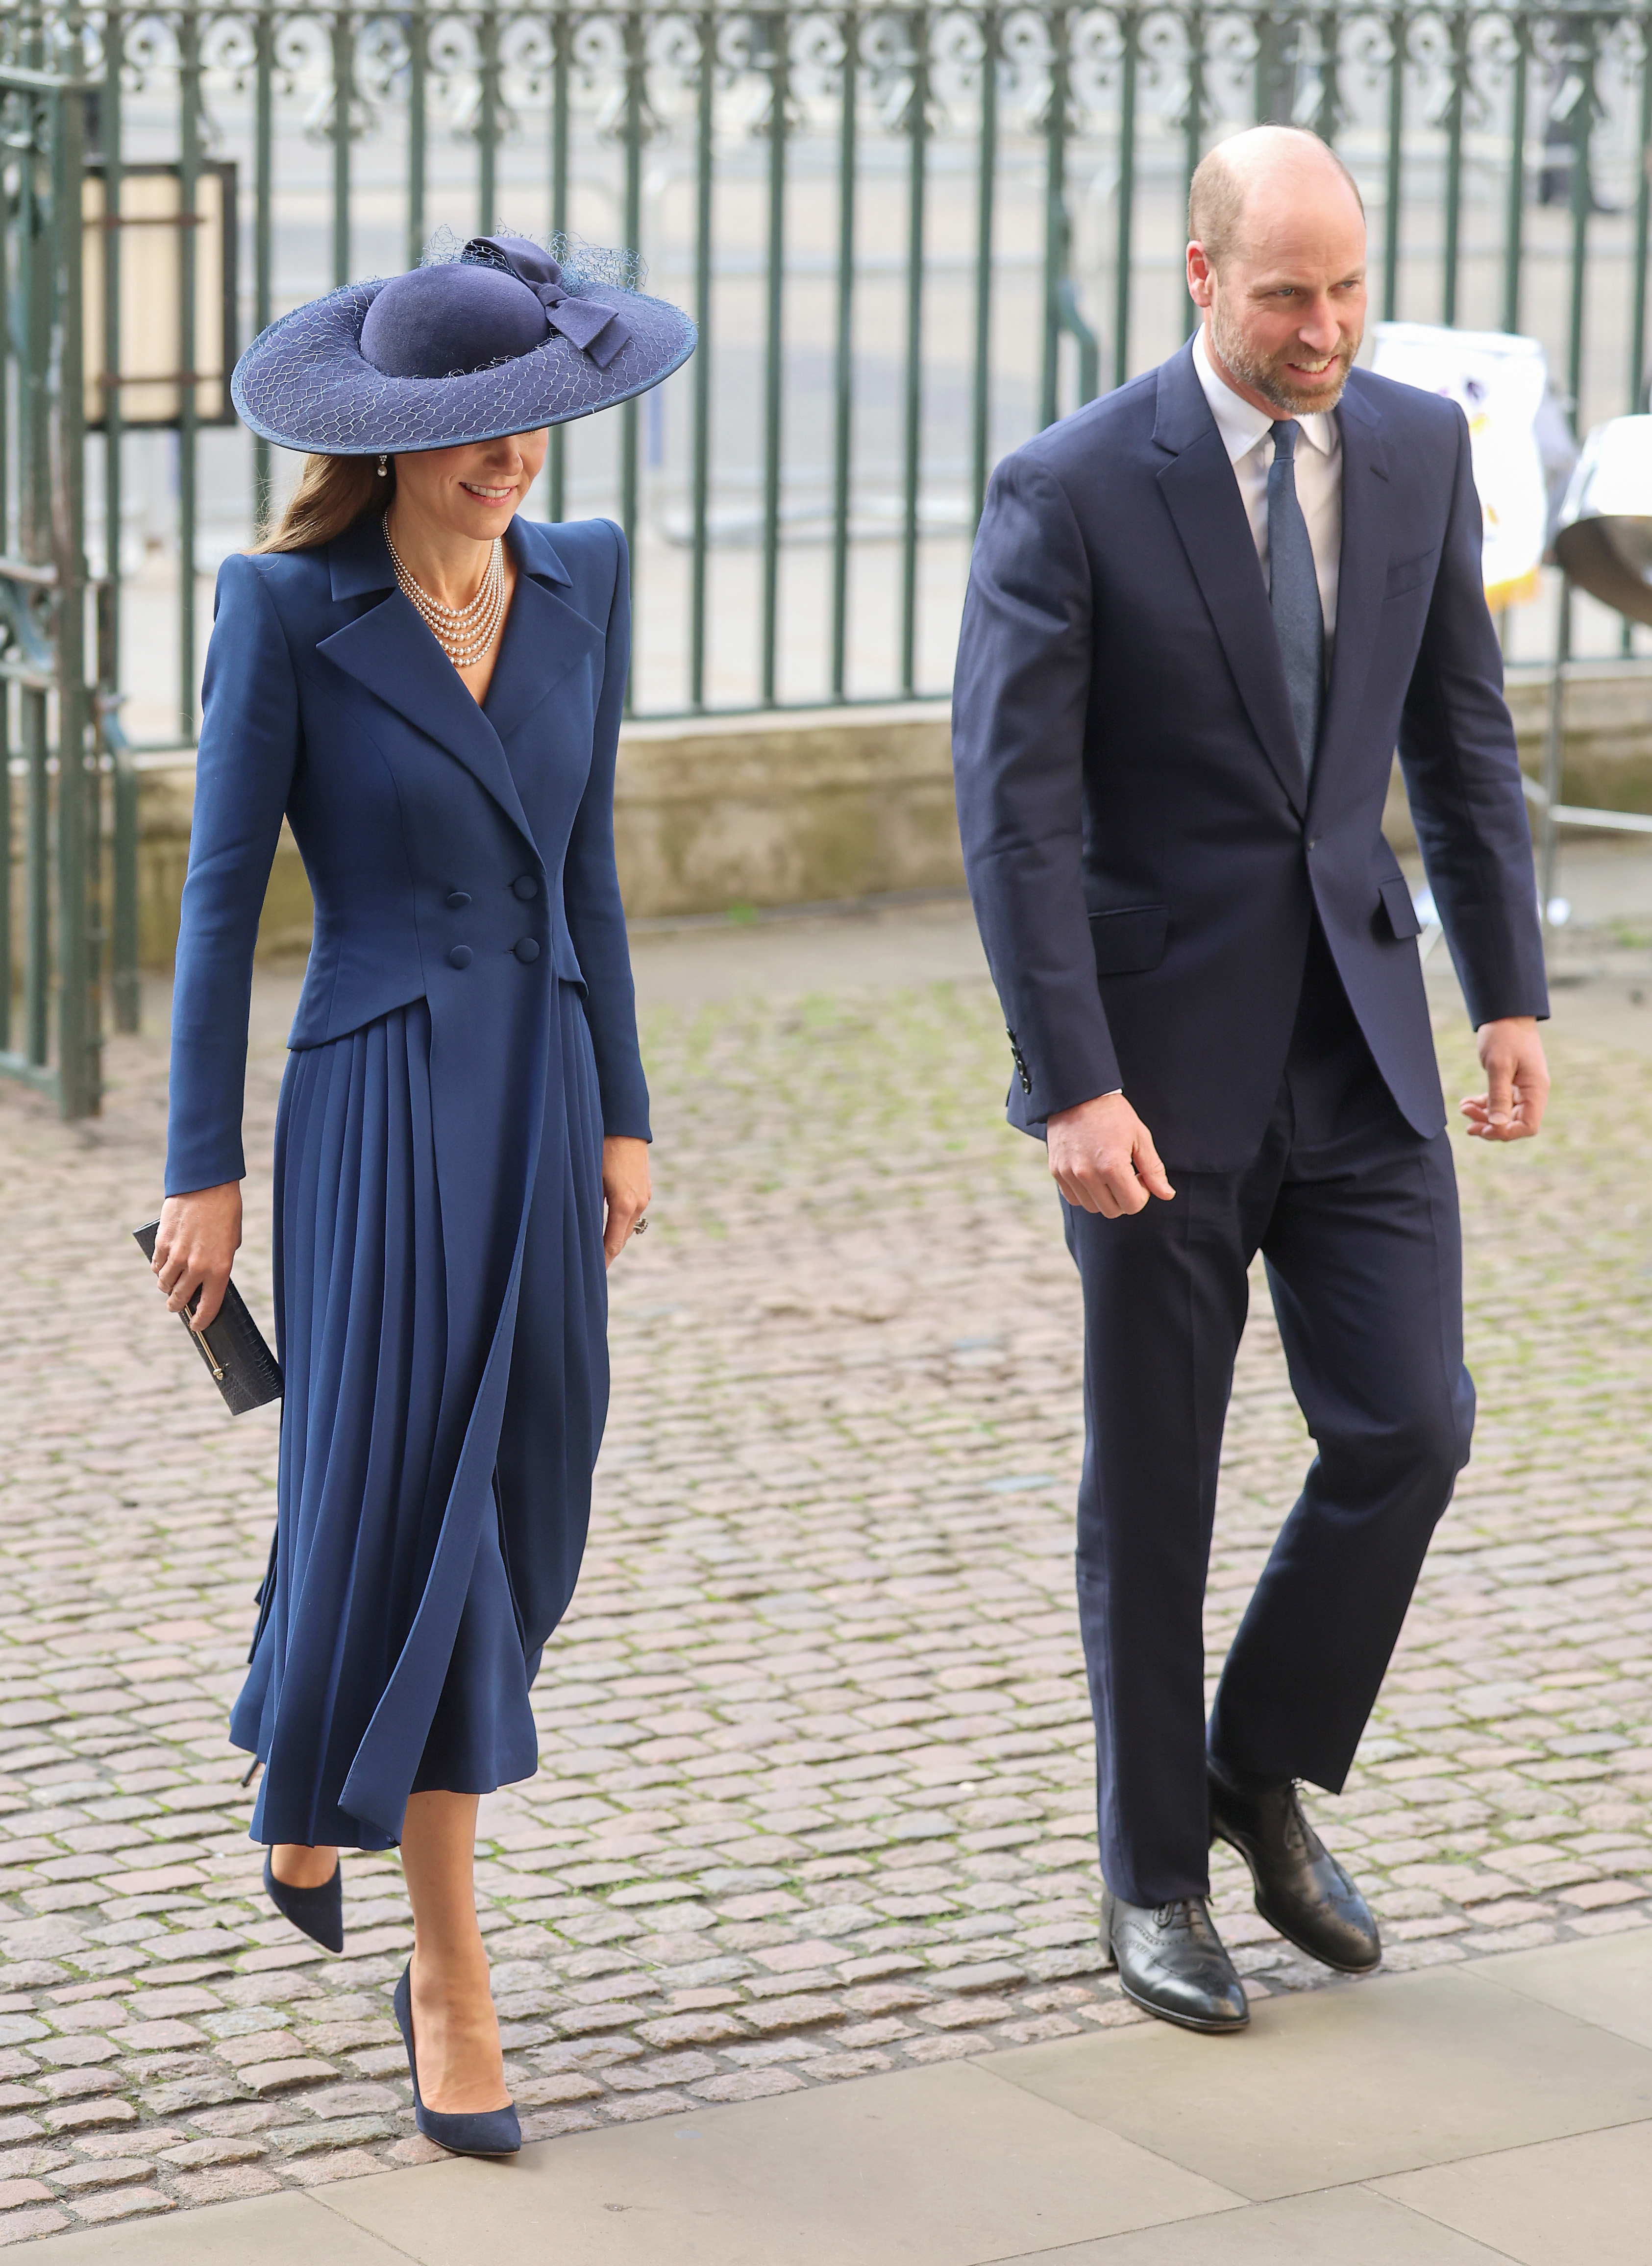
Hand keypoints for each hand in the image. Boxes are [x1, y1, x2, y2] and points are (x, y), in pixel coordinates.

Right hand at [152, 1182, 242, 1329]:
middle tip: (176, 1306)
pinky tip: (162, 1267)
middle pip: (181, 1299)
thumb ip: (219, 1263)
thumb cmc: (225, 1212)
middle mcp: (197, 1266)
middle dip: (177, 1306)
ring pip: (165, 1284)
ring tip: (169, 1285)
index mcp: (219, 1268)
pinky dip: (158, 1270)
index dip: (201, 1320)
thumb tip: (207, 1280)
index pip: (208, 1306)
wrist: (206, 1186)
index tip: (197, 1326)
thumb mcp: (231, 1242)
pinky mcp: (162, 1244)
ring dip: (166, 1287)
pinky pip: (156, 1266)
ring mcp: (177, 1256)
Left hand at [602, 1136, 650, 1267]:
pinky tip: (609, 1225)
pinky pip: (632, 1213)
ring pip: (628, 1226)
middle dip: (608, 1253)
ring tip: (599, 1250)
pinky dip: (620, 1223)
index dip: (602, 1261)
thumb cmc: (601, 1148)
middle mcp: (639, 1204)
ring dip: (614, 1238)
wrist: (625, 1124)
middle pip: (622, 1239)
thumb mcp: (591, 1179)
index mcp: (624, 1205)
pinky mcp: (646, 1188)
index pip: (612, 1244)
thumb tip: (582, 1230)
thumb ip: (590, 1207)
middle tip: (592, 1268)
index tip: (592, 1275)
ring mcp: (645, 1196)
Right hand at [1047, 1092, 1175, 1217]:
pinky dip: (1086, 1193)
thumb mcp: (1140, 1137)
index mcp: (1112, 1166)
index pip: (1133, 1205)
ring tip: (1108, 1173)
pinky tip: (1092, 1173)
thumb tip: (1167, 1195)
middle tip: (1126, 1175)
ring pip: (1092, 1207)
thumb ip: (1153, 1169)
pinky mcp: (1056, 1172)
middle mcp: (1087, 1174)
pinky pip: (1074, 1198)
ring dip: (1105, 1197)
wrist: (1077, 1094)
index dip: (1142, 1194)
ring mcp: (1069, 1174)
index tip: (1139, 1175)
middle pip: (1113, 1211)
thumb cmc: (1113, 1114)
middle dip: (1124, 1198)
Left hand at [1460, 1017, 1549, 1142]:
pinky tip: (1468, 1103)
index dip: (1506, 1133)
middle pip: (1515, 1123)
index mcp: (1536, 1089)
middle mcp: (1533, 1092)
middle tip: (1468, 1125)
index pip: (1528, 1126)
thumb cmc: (1504, 1036)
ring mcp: (1523, 1089)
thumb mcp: (1498, 1065)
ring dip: (1484, 1117)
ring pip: (1505, 1115)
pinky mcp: (1512, 1084)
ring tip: (1464, 1109)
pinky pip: (1500, 1103)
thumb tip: (1497, 1124)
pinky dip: (1484, 1105)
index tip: (1484, 1129)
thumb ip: (1498, 1095)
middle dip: (1491, 1127)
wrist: (1505, 1014)